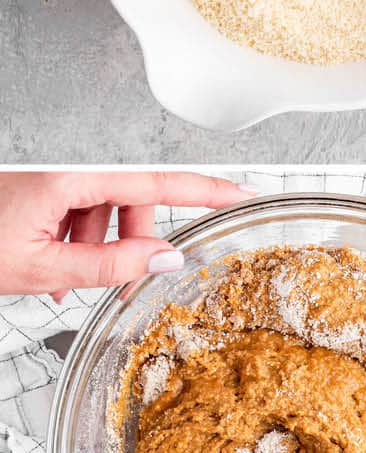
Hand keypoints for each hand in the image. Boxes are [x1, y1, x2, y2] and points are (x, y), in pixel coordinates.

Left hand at [0, 171, 251, 298]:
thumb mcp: (44, 268)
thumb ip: (109, 265)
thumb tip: (163, 259)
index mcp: (70, 180)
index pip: (155, 181)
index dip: (204, 188)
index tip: (240, 192)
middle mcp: (63, 171)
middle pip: (131, 199)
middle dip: (134, 240)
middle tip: (123, 279)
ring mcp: (49, 180)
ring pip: (103, 210)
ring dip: (100, 246)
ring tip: (71, 280)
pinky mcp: (38, 191)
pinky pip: (77, 212)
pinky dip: (77, 241)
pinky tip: (57, 271)